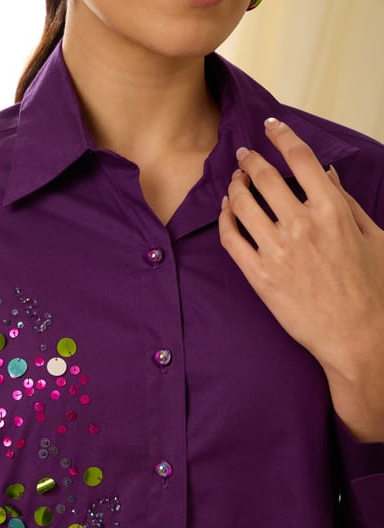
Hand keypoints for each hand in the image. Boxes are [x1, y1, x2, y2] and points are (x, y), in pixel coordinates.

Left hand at [218, 118, 383, 379]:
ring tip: (234, 182)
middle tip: (244, 155)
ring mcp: (277, 251)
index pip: (301, 159)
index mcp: (332, 210)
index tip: (270, 126)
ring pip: (242, 205)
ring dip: (234, 186)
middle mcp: (302, 225)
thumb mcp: (371, 237)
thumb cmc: (371, 289)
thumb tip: (326, 174)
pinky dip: (225, 219)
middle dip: (251, 159)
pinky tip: (226, 211)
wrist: (356, 336)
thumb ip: (346, 202)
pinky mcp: (259, 276)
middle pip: (264, 177)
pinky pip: (231, 239)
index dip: (281, 136)